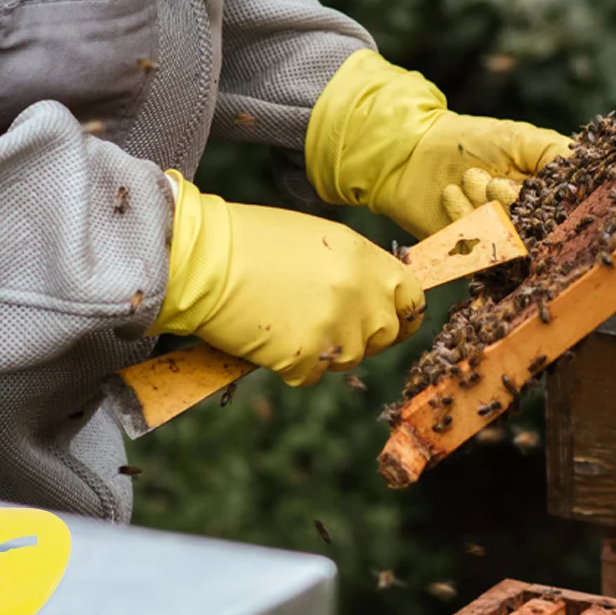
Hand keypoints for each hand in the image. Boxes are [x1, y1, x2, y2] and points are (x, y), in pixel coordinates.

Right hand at [151, 173, 423, 385]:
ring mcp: (335, 329)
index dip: (402, 313)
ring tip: (286, 320)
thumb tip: (373, 294)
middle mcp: (360, 295)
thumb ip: (354, 268)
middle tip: (323, 322)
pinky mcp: (305, 358)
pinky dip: (292, 365)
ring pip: (349, 359)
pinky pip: (311, 375)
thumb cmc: (250, 241)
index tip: (389, 321)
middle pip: (385, 335)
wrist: (203, 258)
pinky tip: (268, 335)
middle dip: (361, 335)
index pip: (412, 298)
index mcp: (366, 259)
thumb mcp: (318, 239)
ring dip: (324, 349)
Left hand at [304, 49, 569, 238]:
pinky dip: (463, 219)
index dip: (559, 208)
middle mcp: (525, 226)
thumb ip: (557, 153)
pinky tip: (450, 193)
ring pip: (505, 241)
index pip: (566, 216)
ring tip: (469, 178)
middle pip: (536, 233)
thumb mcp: (521, 139)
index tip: (539, 189)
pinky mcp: (466, 255)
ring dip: (485, 207)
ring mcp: (496, 243)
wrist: (414, 152)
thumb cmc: (471, 141)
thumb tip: (590, 168)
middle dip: (511, 202)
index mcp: (546, 200)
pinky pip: (474, 251)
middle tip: (492, 179)